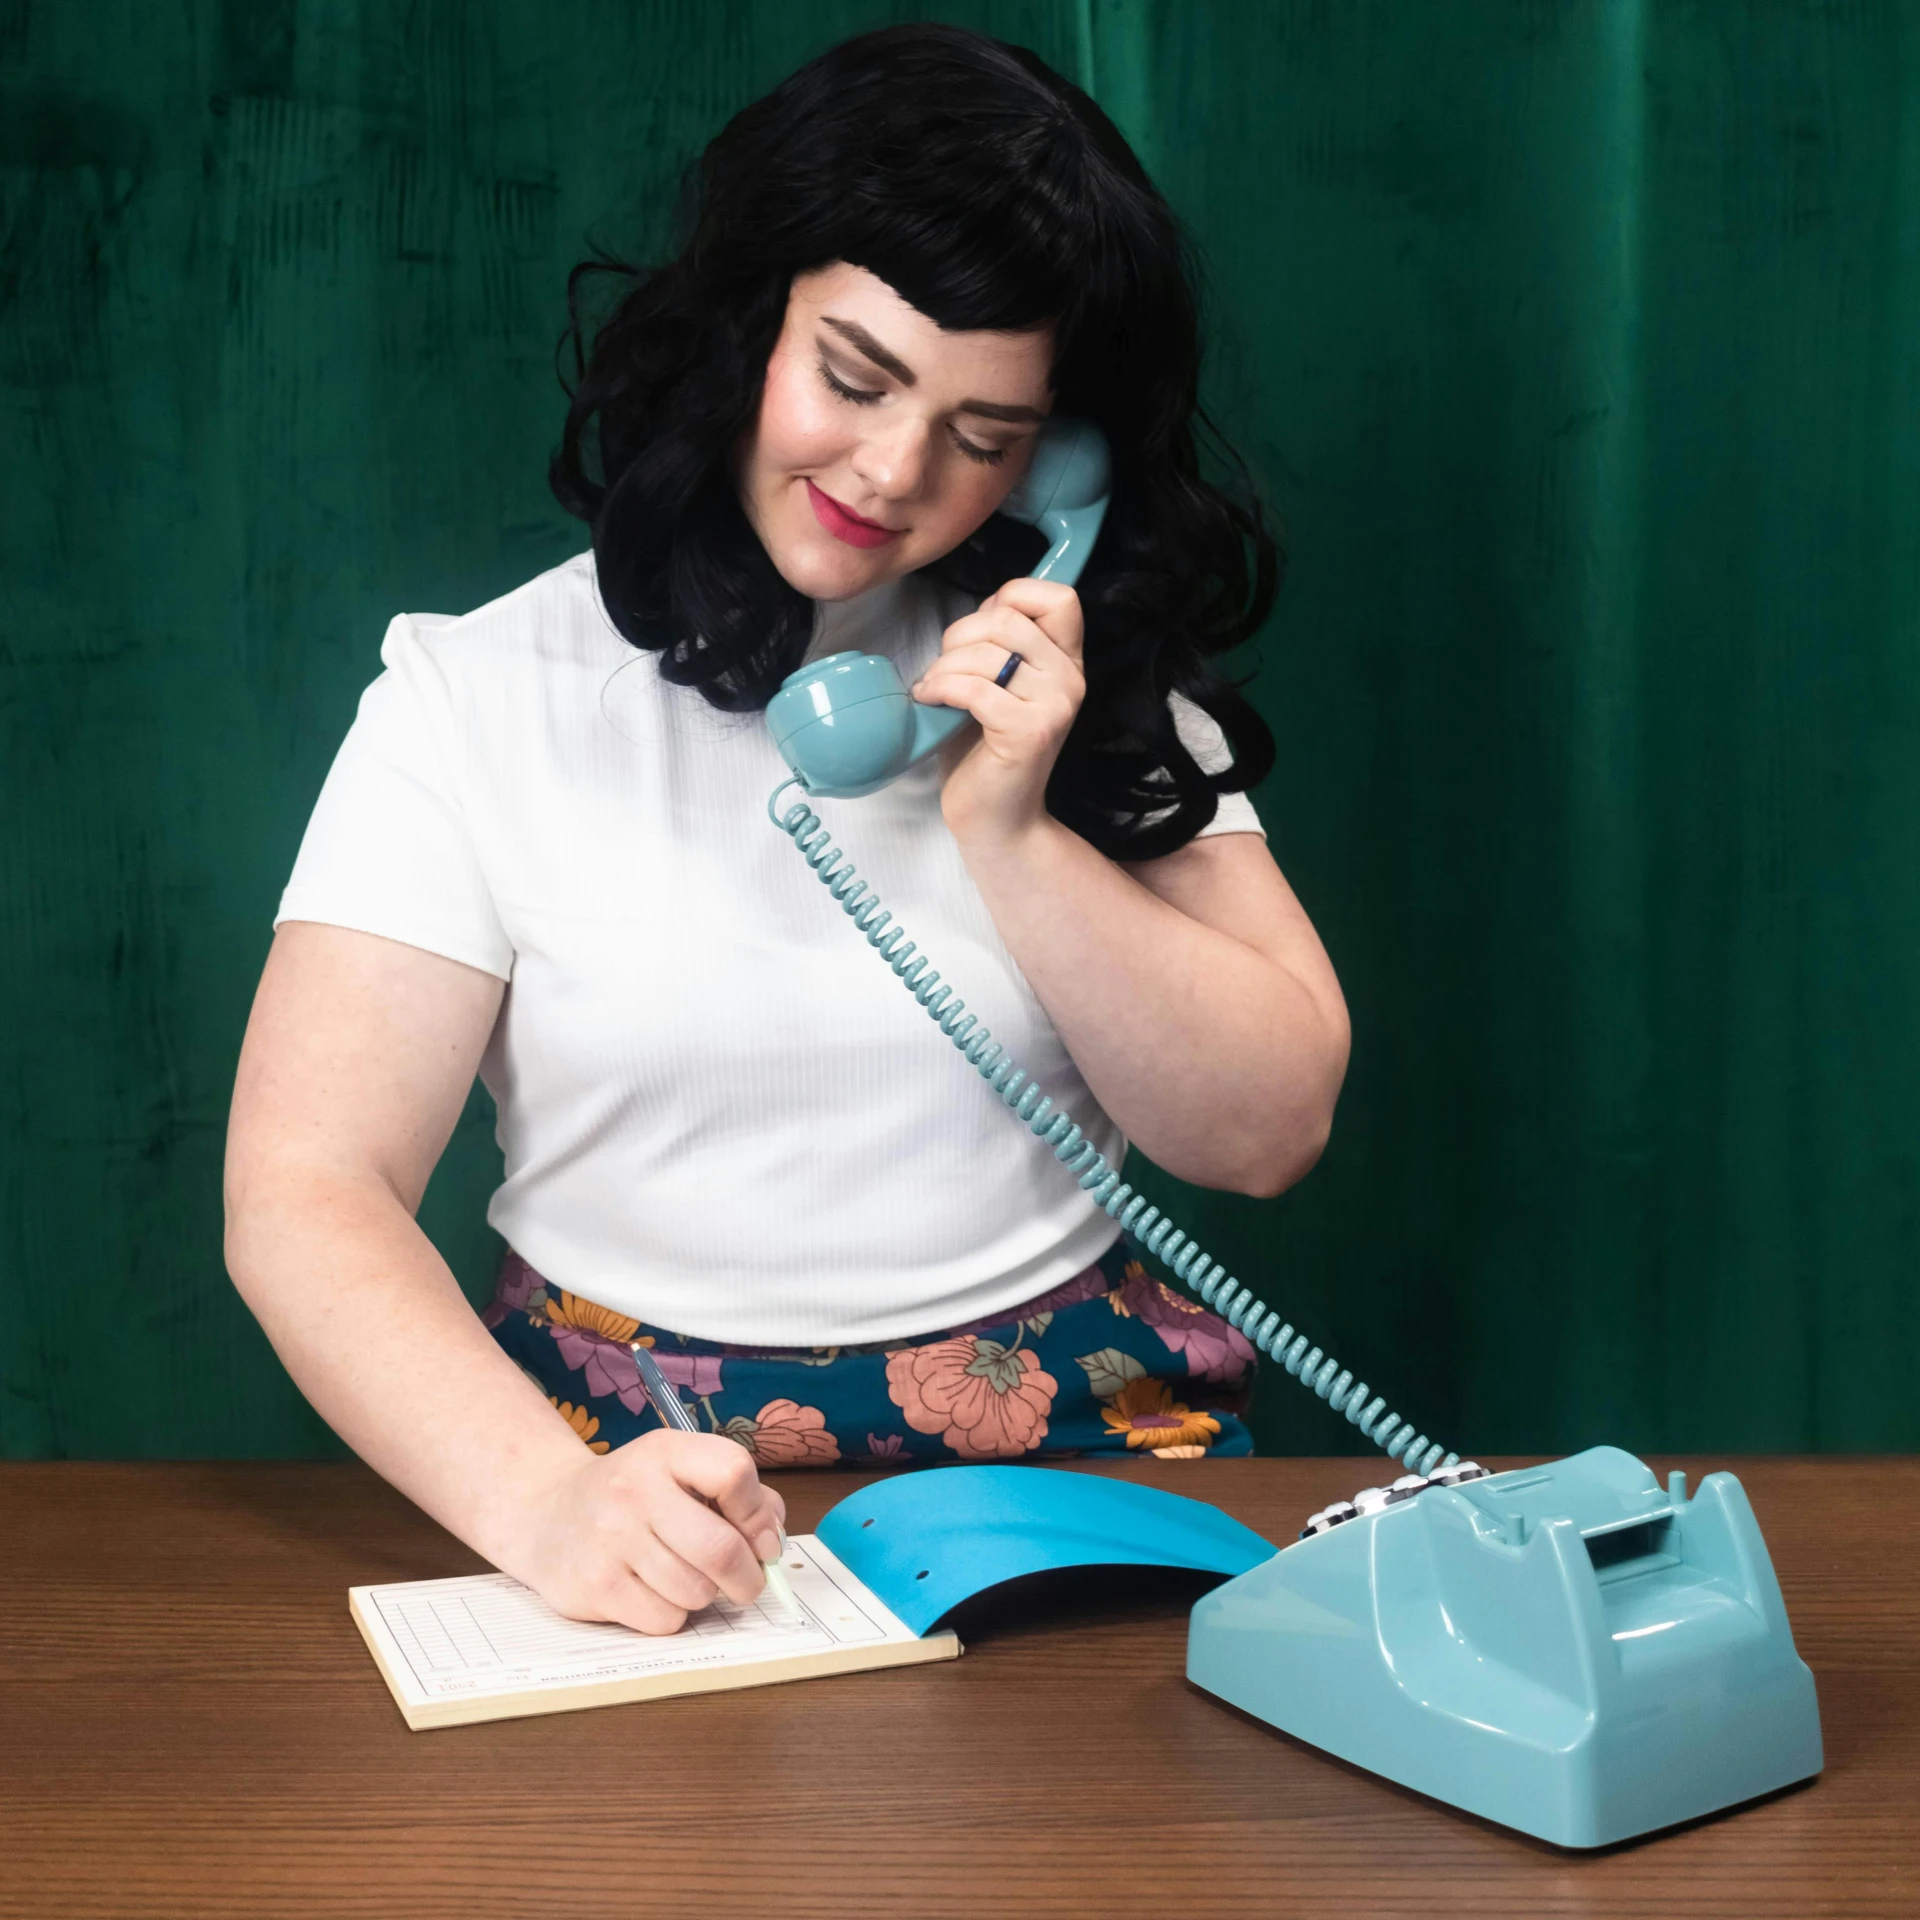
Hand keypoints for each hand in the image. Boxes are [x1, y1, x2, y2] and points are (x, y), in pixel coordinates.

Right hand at [504, 1428, 787, 1635]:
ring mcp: (611, 1539)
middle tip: (748, 1582)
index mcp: (665, 1452)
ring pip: (696, 1592)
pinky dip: (671, 1614)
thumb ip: (734, 1493)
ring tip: (685, 1577)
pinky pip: (665, 1619)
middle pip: (720, 1548)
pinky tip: (653, 1591)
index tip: (761, 1536)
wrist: (546, 1513)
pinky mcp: (595, 1587)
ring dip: (704, 1595)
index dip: (759, 1513)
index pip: (733, 1472)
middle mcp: (635, 1490)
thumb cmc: (631, 1495)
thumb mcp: (678, 1470)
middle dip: (748, 1577)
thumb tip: (771, 1539)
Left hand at [910, 576, 1084, 849]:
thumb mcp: (999, 683)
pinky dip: (942, 688)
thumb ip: (1001, 643)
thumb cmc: (985, 750)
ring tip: (932, 689)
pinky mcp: (1030, 732)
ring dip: (944, 666)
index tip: (980, 630)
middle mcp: (1071, 679)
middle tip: (943, 668)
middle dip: (959, 635)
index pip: (1060, 597)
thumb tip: (983, 607)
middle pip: (1008, 617)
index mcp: (1067, 661)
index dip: (1012, 596)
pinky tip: (929, 700)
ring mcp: (1055, 706)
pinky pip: (976, 688)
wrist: (997, 819)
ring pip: (987, 653)